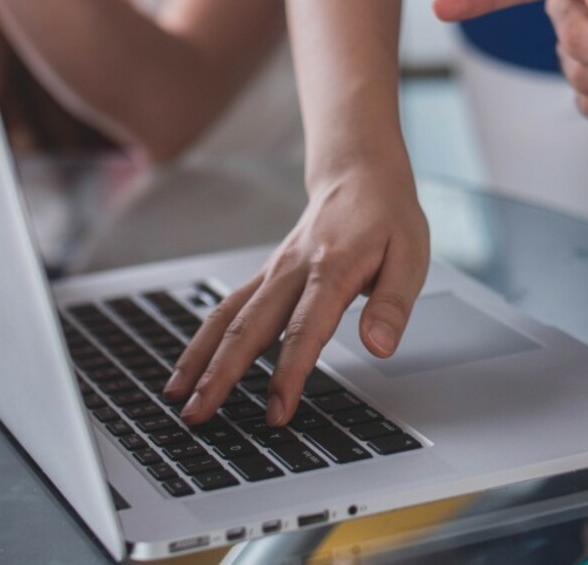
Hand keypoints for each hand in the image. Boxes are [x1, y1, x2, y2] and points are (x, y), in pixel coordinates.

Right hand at [164, 164, 429, 425]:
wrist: (358, 173)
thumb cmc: (387, 217)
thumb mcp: (411, 256)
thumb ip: (393, 304)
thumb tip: (379, 346)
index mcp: (332, 269)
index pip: (304, 329)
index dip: (289, 373)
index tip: (277, 411)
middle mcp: (292, 271)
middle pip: (249, 327)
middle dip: (221, 375)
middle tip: (199, 414)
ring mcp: (273, 272)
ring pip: (227, 317)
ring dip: (200, 359)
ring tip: (176, 397)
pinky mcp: (265, 275)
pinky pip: (227, 307)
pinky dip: (204, 339)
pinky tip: (189, 367)